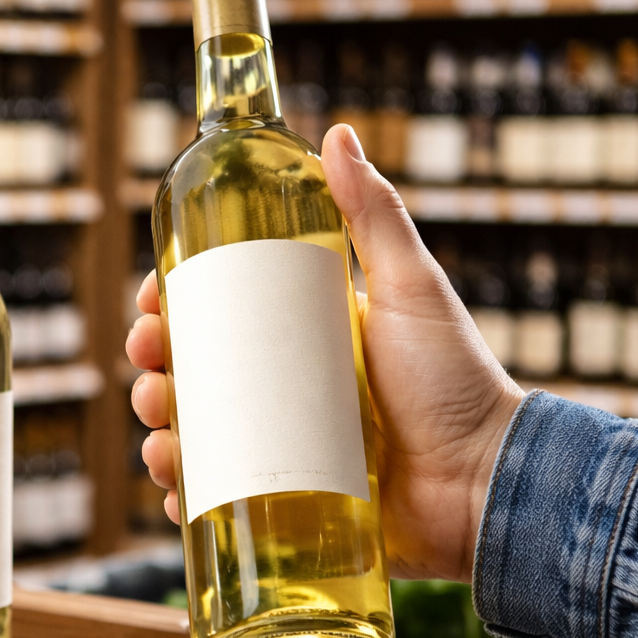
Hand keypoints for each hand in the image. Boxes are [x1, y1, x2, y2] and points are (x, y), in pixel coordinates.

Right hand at [126, 123, 523, 583]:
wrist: (486, 483)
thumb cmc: (458, 381)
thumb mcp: (412, 289)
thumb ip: (376, 214)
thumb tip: (336, 133)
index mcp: (301, 338)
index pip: (216, 314)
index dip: (170, 309)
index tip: (150, 304)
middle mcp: (283, 392)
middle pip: (191, 375)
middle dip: (153, 371)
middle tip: (152, 371)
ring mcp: (279, 450)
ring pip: (193, 438)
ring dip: (158, 434)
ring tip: (163, 438)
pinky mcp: (283, 504)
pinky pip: (216, 501)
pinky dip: (184, 497)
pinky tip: (175, 491)